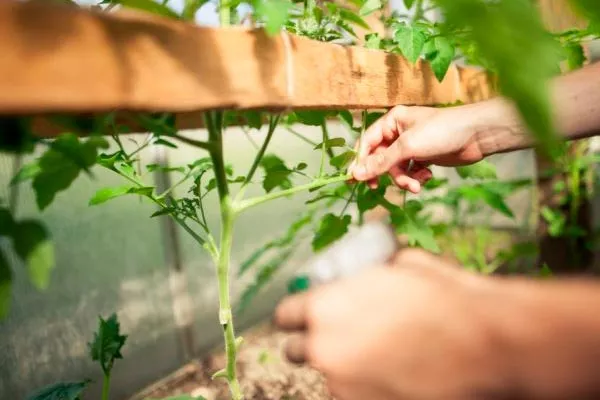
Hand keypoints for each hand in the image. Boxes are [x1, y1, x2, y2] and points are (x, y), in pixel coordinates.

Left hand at [274, 249, 510, 399]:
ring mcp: (344, 385)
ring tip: (382, 354)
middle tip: (340, 337)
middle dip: (314, 343)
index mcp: (325, 307)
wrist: (485, 344)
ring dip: (345, 365)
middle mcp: (325, 349)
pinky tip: (394, 372)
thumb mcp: (402, 266)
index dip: (297, 314)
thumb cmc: (445, 299)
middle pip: (296, 350)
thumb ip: (369, 273)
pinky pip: (353, 393)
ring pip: (329, 375)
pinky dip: (365, 385)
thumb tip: (368, 271)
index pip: (284, 315)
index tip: (305, 316)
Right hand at [349, 103, 499, 192]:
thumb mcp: (407, 147)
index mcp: (392, 121)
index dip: (361, 161)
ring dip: (404, 179)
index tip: (356, 179)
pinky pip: (411, 171)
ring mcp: (413, 145)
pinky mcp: (424, 157)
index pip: (368, 142)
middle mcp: (400, 132)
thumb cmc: (442, 132)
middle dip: (387, 173)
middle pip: (381, 158)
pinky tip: (427, 176)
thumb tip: (356, 174)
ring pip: (397, 168)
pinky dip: (416, 177)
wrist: (477, 135)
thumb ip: (381, 162)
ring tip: (416, 185)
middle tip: (378, 188)